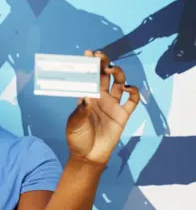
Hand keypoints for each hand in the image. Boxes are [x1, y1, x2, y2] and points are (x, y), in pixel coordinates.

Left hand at [66, 50, 139, 165]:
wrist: (89, 156)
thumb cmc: (77, 139)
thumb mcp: (74, 125)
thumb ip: (80, 111)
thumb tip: (86, 98)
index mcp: (86, 97)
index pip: (88, 77)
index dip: (89, 65)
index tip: (88, 53)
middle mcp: (99, 98)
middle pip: (104, 75)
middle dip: (103, 63)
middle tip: (100, 56)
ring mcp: (112, 105)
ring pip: (119, 83)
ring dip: (117, 73)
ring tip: (111, 70)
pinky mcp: (122, 115)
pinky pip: (132, 100)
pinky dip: (133, 91)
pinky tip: (128, 88)